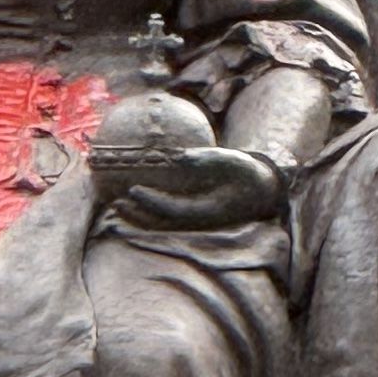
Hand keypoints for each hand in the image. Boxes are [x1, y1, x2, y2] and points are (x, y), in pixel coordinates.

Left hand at [105, 141, 288, 233]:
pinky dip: (149, 207)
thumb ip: (209, 159)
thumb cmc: (248, 173)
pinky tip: (133, 195)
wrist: (262, 191)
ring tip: (115, 203)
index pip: (173, 208)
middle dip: (137, 214)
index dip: (151, 201)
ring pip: (161, 220)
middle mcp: (197, 219)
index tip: (132, 189)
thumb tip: (180, 156)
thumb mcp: (234, 161)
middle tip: (114, 202)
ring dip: (138, 214)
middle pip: (161, 220)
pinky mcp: (193, 214)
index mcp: (207, 210)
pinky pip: (166, 212)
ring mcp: (194, 219)